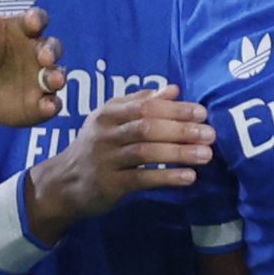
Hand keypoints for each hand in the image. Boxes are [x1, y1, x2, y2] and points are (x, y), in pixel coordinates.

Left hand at [0, 0, 62, 127]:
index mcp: (23, 29)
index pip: (37, 20)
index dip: (36, 21)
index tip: (31, 23)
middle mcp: (37, 52)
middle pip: (53, 47)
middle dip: (51, 50)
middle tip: (43, 55)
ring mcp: (40, 78)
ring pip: (57, 75)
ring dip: (58, 77)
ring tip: (53, 80)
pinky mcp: (38, 102)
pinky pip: (51, 103)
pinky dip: (52, 105)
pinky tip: (46, 106)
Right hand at [23, 84, 214, 231]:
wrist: (64, 183)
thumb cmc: (97, 148)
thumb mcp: (113, 120)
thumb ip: (141, 103)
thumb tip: (173, 90)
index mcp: (109, 113)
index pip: (146, 106)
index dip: (176, 109)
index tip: (202, 113)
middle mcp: (105, 133)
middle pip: (147, 127)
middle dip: (181, 130)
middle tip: (210, 134)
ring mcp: (105, 159)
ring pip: (145, 152)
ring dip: (178, 153)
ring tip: (206, 155)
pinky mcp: (109, 184)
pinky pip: (141, 179)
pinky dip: (166, 177)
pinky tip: (189, 177)